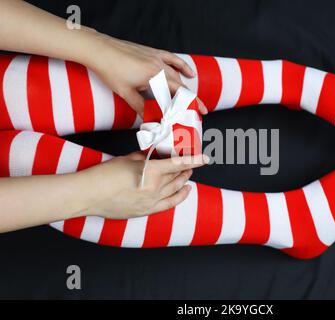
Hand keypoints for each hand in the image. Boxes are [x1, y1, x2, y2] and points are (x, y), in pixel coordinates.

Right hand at [76, 152, 208, 218]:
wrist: (88, 195)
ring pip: (175, 191)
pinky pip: (167, 205)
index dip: (194, 161)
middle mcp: (154, 188)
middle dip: (187, 170)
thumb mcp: (126, 159)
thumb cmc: (103, 175)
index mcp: (150, 171)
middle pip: (177, 177)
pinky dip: (178, 198)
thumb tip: (153, 155)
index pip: (178, 164)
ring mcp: (150, 202)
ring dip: (184, 182)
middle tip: (191, 164)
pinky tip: (184, 192)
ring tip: (188, 177)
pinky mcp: (145, 211)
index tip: (206, 158)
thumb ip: (144, 157)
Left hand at [84, 32, 207, 115]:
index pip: (178, 92)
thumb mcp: (126, 93)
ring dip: (185, 87)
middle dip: (190, 99)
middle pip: (181, 85)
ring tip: (191, 99)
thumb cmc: (110, 70)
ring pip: (177, 74)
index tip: (199, 112)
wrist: (100, 49)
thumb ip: (140, 107)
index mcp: (154, 77)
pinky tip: (188, 72)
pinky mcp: (152, 53)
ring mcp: (156, 58)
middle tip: (197, 110)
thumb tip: (149, 120)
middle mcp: (159, 66)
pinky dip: (181, 66)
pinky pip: (172, 59)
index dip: (191, 103)